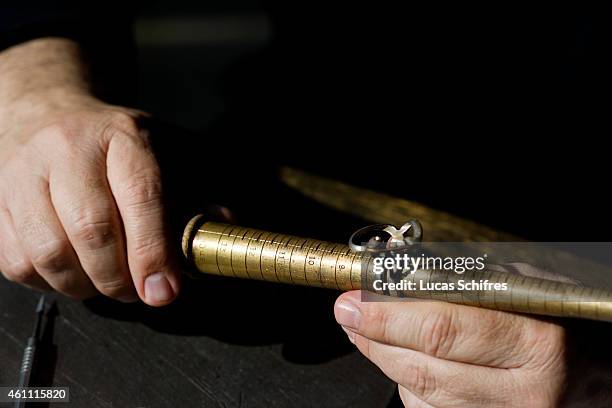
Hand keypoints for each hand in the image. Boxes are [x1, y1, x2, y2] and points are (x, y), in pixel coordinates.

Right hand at [0, 98, 179, 305]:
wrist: (46, 110)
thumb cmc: (113, 144)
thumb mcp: (163, 151)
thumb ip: (193, 192)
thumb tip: (220, 226)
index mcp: (123, 136)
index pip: (140, 198)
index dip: (152, 253)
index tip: (162, 291)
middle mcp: (69, 147)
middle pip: (92, 230)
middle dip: (118, 278)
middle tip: (134, 292)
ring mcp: (24, 172)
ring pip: (49, 251)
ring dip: (82, 285)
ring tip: (102, 284)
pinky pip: (16, 260)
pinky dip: (47, 282)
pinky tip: (69, 273)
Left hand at [335, 291, 565, 406]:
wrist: (606, 374)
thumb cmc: (565, 319)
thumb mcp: (527, 284)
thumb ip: (462, 276)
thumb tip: (395, 268)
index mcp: (538, 343)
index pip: (441, 331)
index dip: (387, 317)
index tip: (352, 301)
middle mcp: (524, 394)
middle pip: (423, 368)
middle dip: (374, 338)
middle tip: (348, 313)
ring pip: (421, 395)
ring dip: (384, 360)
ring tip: (367, 332)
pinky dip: (408, 385)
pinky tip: (402, 360)